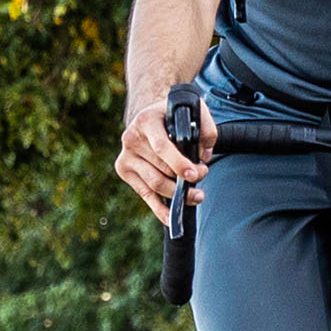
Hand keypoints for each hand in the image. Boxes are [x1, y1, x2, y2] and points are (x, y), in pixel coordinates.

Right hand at [115, 90, 218, 224]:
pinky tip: (173, 218)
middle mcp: (131, 138)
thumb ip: (206, 130)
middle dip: (185, 179)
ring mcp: (125, 156)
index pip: (162, 147)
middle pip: (161, 170)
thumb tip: (203, 157)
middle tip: (202, 176)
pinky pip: (145, 196)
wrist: (150, 116)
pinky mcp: (124, 171)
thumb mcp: (194, 111)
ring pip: (155, 185)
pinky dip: (160, 210)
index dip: (179, 163)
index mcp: (146, 121)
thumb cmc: (174, 115)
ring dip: (177, 194)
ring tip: (195, 195)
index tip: (194, 174)